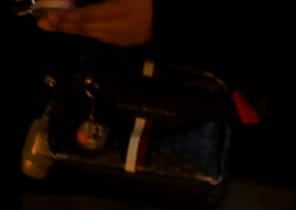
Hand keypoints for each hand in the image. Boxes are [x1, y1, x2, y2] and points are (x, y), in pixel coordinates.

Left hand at [37, 0, 153, 46]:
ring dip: (75, 31)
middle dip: (65, 26)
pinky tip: (83, 31)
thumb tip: (79, 6)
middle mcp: (124, 26)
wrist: (170, 14)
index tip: (48, 16)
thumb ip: (100, 1)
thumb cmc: (147, 0)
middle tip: (43, 24)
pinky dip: (92, 34)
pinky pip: (109, 38)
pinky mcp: (136, 39)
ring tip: (57, 26)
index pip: (88, 15)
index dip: (67, 17)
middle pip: (89, 27)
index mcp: (122, 11)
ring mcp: (131, 35)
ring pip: (97, 34)